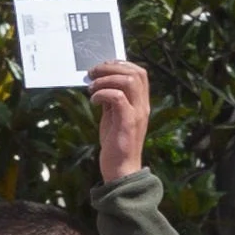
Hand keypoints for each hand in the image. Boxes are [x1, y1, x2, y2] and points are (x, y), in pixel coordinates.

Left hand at [89, 58, 152, 183]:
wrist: (121, 170)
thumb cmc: (116, 144)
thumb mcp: (114, 117)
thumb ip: (112, 101)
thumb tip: (101, 83)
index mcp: (141, 103)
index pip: (140, 73)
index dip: (121, 64)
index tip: (103, 67)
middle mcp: (143, 106)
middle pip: (136, 72)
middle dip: (111, 67)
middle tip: (93, 73)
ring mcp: (137, 114)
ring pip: (129, 81)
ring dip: (106, 79)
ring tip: (92, 88)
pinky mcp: (128, 123)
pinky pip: (119, 97)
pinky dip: (103, 93)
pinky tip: (93, 100)